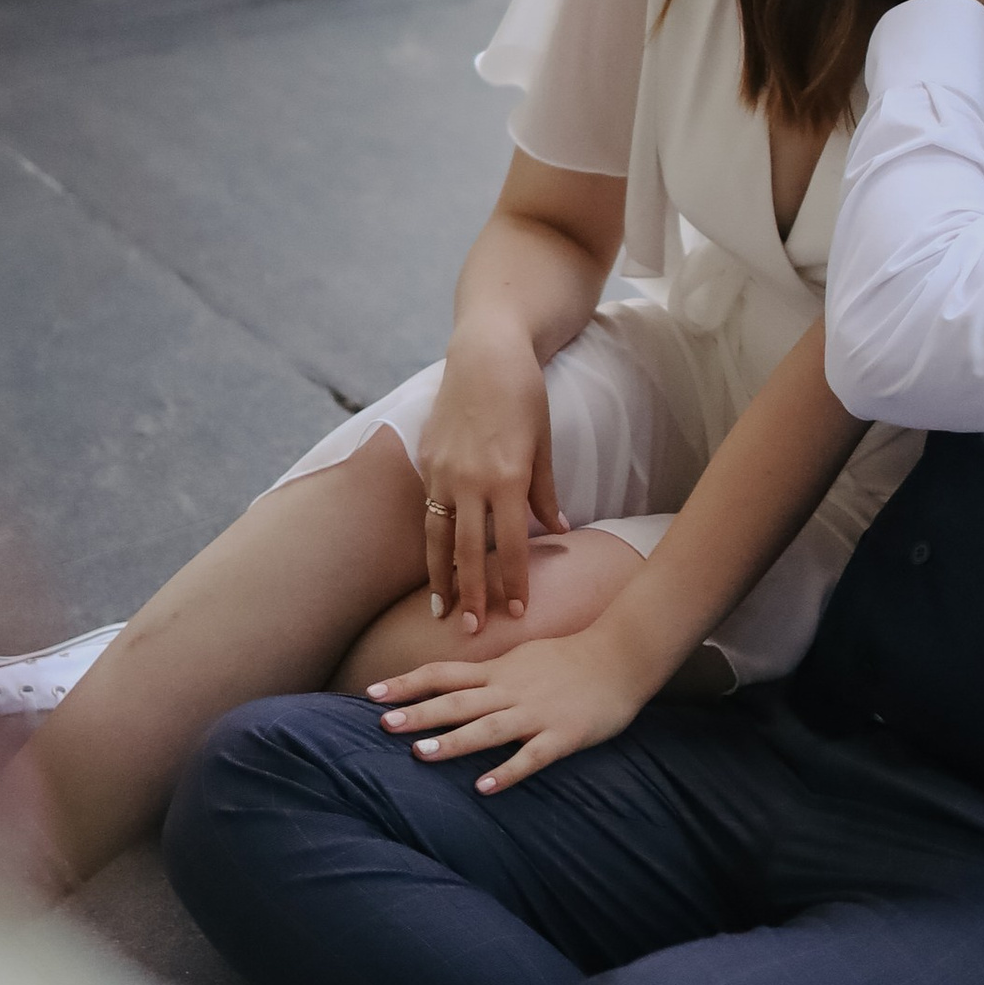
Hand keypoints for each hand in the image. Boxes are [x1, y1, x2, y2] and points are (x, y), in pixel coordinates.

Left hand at [367, 620, 649, 794]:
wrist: (622, 656)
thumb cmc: (571, 659)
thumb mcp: (522, 658)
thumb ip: (488, 673)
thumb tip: (453, 683)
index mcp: (499, 672)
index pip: (443, 675)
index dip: (407, 684)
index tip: (371, 694)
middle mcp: (511, 690)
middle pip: (458, 702)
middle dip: (419, 713)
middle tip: (382, 725)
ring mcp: (536, 713)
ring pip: (489, 727)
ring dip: (455, 741)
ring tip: (422, 753)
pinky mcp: (563, 736)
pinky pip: (532, 756)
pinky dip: (508, 771)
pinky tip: (484, 788)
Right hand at [415, 318, 565, 633]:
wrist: (485, 352)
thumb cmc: (524, 395)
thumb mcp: (543, 444)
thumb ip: (545, 492)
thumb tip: (558, 530)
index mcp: (506, 477)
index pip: (511, 545)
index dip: (514, 583)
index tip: (517, 613)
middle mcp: (469, 480)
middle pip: (467, 551)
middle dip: (471, 595)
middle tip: (472, 632)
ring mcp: (441, 471)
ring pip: (436, 537)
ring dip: (439, 578)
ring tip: (441, 612)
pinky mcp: (426, 460)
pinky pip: (427, 510)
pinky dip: (430, 541)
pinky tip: (432, 564)